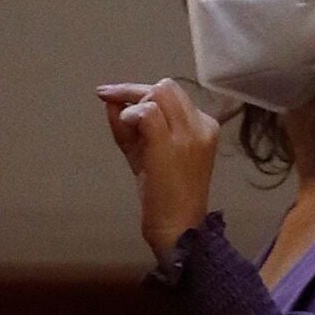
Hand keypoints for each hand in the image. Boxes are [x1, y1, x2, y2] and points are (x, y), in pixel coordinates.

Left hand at [97, 79, 220, 262]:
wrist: (178, 227)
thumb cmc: (163, 194)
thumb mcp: (148, 153)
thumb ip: (131, 126)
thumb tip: (110, 101)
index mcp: (204, 126)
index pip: (173, 94)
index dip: (141, 92)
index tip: (114, 95)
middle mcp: (201, 125)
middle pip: (166, 87)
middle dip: (135, 91)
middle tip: (111, 102)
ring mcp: (188, 134)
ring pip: (159, 93)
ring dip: (133, 104)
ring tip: (126, 129)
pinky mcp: (171, 145)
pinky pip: (147, 112)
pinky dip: (130, 116)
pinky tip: (126, 131)